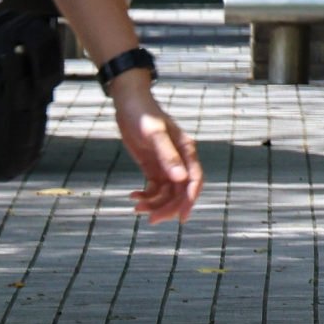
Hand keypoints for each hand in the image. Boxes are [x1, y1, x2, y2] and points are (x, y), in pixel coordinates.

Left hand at [113, 73, 202, 221]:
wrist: (128, 103)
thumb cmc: (143, 114)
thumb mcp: (154, 134)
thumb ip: (167, 156)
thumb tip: (180, 179)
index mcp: (186, 151)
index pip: (194, 180)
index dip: (190, 200)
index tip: (181, 218)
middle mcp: (180, 160)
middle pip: (180, 191)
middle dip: (167, 207)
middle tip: (151, 219)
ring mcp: (167, 164)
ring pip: (166, 193)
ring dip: (154, 203)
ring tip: (136, 207)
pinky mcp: (153, 166)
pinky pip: (154, 188)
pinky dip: (146, 196)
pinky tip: (133, 197)